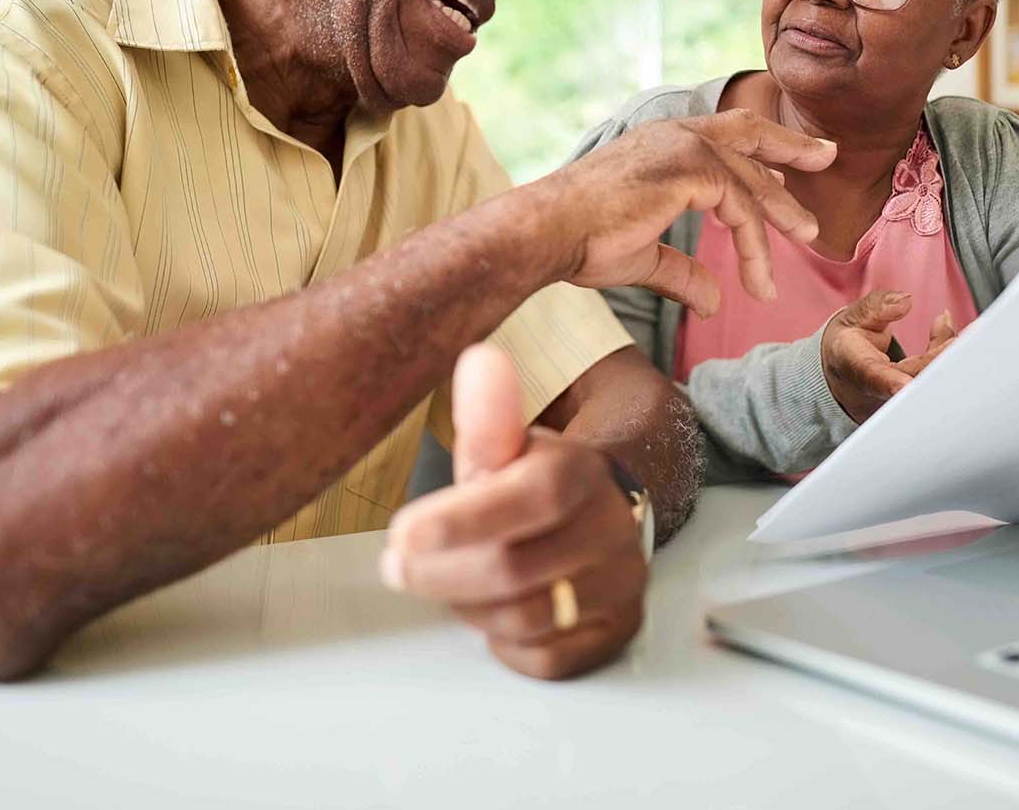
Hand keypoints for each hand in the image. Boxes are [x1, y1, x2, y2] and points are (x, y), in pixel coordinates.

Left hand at [381, 344, 648, 679]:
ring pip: (523, 619)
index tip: (401, 533)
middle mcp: (614, 529)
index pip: (531, 497)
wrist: (594, 517)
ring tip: (446, 580)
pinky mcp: (617, 632)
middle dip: (440, 573)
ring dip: (467, 605)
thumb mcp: (505, 446)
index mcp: (582, 473)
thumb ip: (488, 412)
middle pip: (513, 571)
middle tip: (398, 564)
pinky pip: (542, 658)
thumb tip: (480, 361)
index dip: (462, 519)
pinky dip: (502, 641)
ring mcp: (621, 584)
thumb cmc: (531, 483)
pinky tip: (490, 609)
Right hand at [528, 109, 836, 317]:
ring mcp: (683, 147)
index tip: (785, 170)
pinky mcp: (690, 170)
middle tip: (827, 154)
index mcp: (659, 144)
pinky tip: (759, 279)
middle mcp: (673, 135)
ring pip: (751, 178)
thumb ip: (682, 271)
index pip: (721, 137)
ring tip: (809, 237)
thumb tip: (713, 300)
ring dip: (783, 210)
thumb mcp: (643, 256)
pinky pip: (742, 207)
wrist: (548, 232)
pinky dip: (755, 245)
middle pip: (748, 132)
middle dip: (791, 145)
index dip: (757, 153)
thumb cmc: (580, 242)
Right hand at [822, 291, 957, 422]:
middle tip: (962, 339)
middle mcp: (880, 390)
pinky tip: (957, 334)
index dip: (890, 384)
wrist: (844, 372)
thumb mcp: (852, 318)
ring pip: (930, 379)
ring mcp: (900, 397)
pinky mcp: (916, 397)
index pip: (873, 378)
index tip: (904, 385)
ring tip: (975, 331)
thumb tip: (905, 301)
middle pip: (914, 379)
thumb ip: (877, 308)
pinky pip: (936, 377)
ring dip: (952, 356)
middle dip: (939, 360)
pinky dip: (948, 355)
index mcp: (856, 368)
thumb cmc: (847, 346)